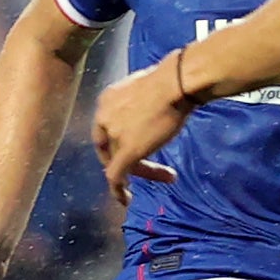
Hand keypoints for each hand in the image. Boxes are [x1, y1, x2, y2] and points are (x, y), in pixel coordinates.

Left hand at [91, 59, 195, 201]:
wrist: (175, 84)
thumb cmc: (172, 80)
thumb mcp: (151, 87)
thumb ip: (147, 100)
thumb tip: (162, 102)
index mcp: (107, 100)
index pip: (105, 127)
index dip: (117, 140)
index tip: (140, 146)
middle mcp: (103, 117)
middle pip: (110, 146)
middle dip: (130, 158)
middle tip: (155, 165)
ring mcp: (114, 135)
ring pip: (119, 161)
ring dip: (141, 171)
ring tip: (167, 176)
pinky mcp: (127, 151)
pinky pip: (115, 176)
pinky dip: (118, 190)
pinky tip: (126, 199)